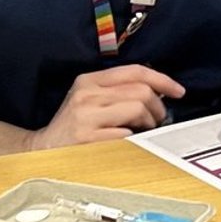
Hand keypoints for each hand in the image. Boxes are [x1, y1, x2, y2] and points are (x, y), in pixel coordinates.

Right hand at [28, 65, 185, 151]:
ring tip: (142, 131)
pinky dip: (133, 139)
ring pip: (137, 109)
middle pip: (141, 91)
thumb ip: (118, 90)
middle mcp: (87, 94)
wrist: (42, 150)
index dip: (162, 80)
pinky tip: (127, 143)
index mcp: (89, 80)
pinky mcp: (87, 139)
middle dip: (157, 107)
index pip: (134, 71)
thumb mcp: (89, 99)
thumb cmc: (74, 125)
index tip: (177, 91)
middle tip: (156, 120)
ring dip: (148, 123)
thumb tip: (158, 90)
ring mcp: (86, 116)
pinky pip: (126, 135)